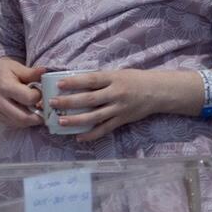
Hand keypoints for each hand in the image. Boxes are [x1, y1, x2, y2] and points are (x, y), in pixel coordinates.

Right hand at [0, 56, 47, 127]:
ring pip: (19, 123)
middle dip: (38, 116)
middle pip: (24, 117)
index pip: (28, 99)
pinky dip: (23, 121)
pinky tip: (27, 112)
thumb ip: (31, 73)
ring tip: (37, 111)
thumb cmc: (5, 70)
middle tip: (45, 110)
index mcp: (5, 86)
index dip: (38, 96)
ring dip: (32, 120)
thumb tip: (44, 71)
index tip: (40, 92)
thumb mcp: (18, 67)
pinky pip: (13, 124)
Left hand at [49, 68, 165, 141]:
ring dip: (76, 120)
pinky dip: (92, 134)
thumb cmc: (134, 79)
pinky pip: (105, 129)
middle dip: (69, 102)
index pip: (91, 80)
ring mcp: (119, 108)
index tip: (59, 84)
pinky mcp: (122, 120)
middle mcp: (115, 93)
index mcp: (113, 78)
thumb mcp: (117, 74)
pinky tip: (79, 137)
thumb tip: (76, 81)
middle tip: (52, 103)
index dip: (74, 82)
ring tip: (61, 121)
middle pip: (89, 99)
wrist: (158, 91)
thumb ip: (100, 79)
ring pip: (95, 116)